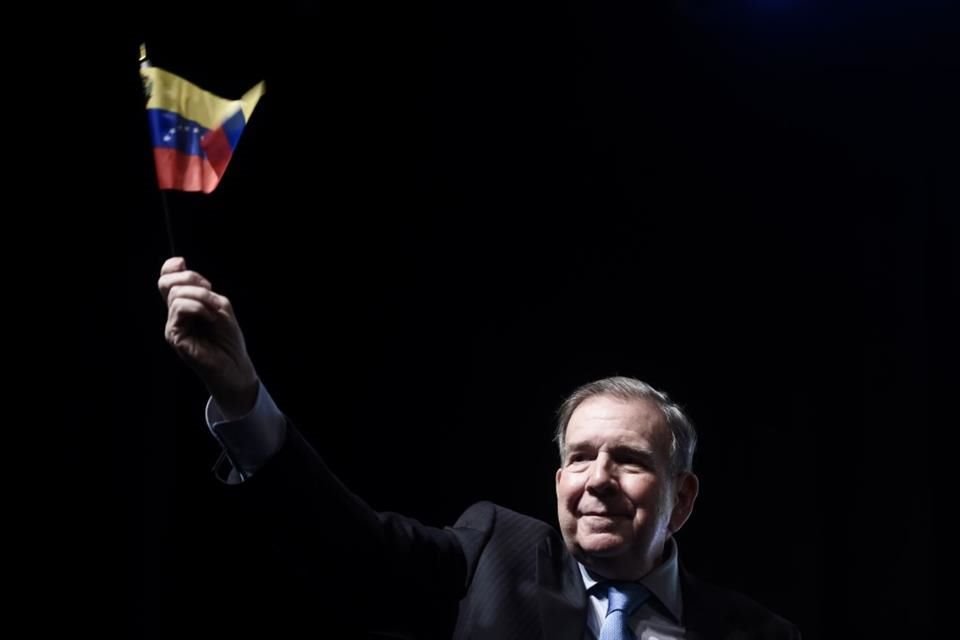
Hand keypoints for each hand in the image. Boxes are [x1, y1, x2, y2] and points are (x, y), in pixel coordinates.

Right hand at [158, 257, 258, 418]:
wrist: (235, 365)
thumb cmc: (228, 339)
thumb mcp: (220, 306)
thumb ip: (203, 290)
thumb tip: (183, 270)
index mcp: (184, 306)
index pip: (167, 279)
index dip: (173, 267)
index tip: (188, 267)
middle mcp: (174, 315)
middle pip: (166, 282)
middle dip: (189, 278)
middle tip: (209, 291)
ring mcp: (173, 325)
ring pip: (176, 295)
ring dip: (201, 297)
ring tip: (215, 312)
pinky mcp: (174, 336)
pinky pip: (180, 309)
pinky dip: (199, 307)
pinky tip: (211, 318)